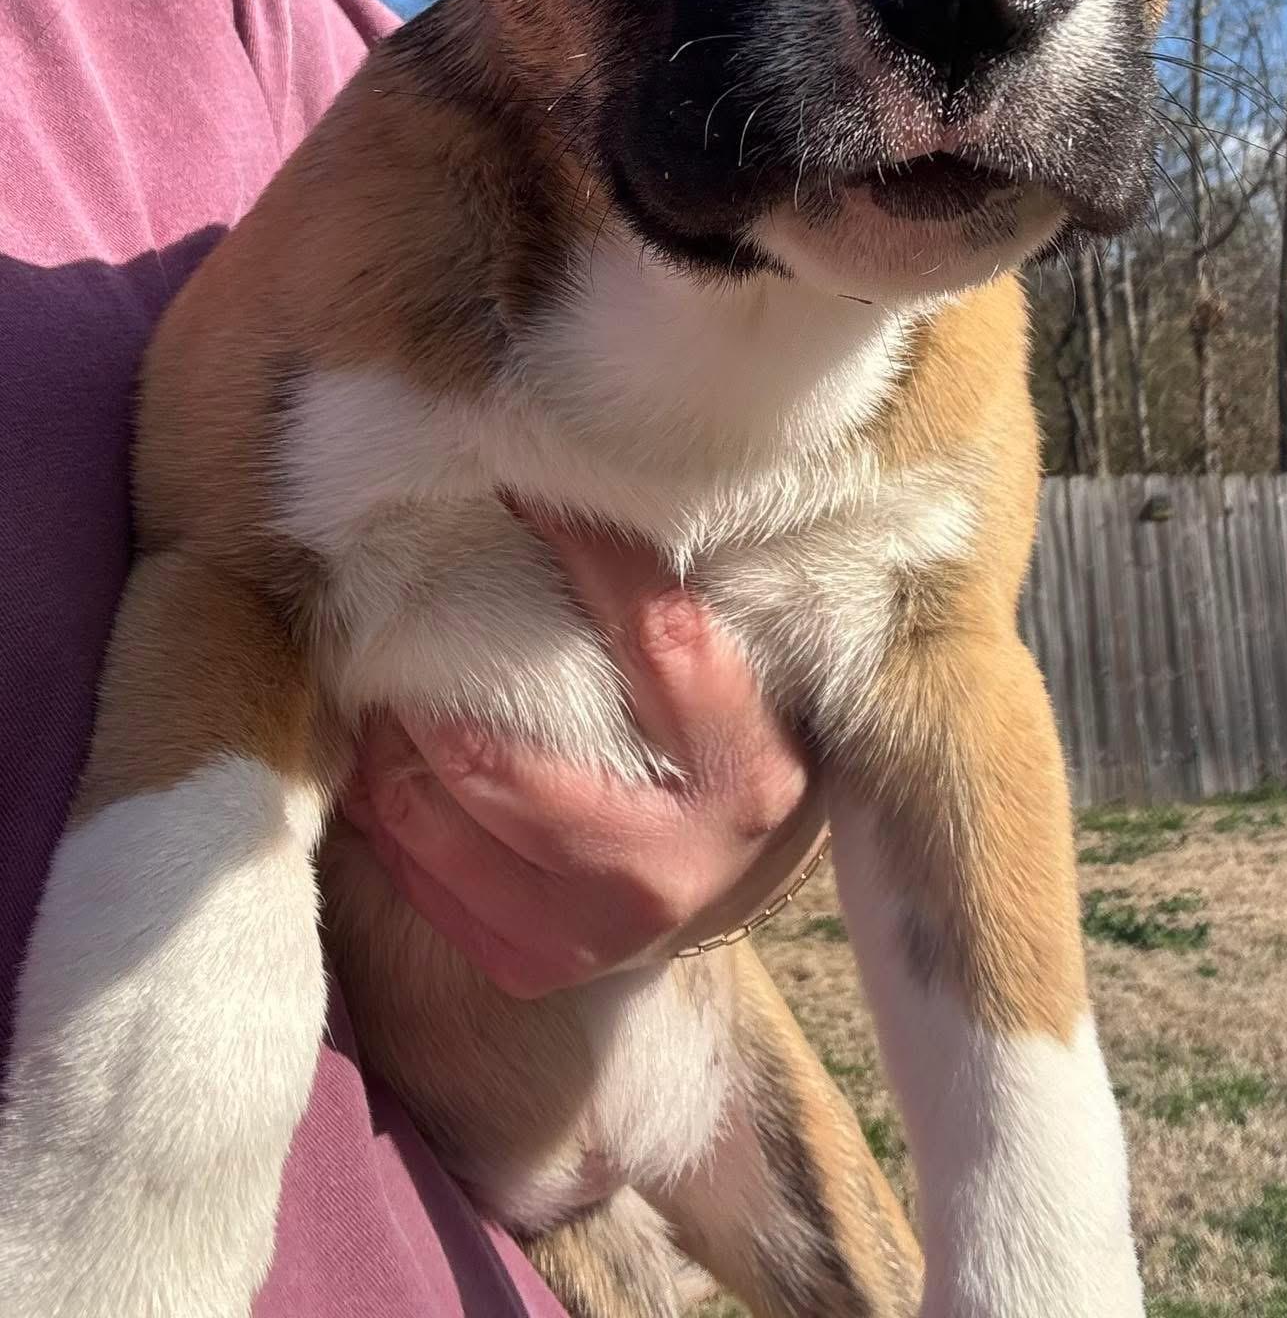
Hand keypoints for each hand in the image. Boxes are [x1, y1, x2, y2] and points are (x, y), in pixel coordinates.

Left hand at [341, 521, 820, 997]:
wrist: (725, 874)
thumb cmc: (723, 737)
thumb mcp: (739, 670)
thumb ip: (676, 600)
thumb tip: (585, 483)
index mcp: (747, 775)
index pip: (660, 641)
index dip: (589, 550)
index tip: (525, 482)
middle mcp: (673, 870)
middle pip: (507, 763)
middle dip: (434, 672)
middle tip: (400, 602)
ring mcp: (595, 934)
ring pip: (437, 818)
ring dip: (389, 735)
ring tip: (379, 673)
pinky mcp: (530, 964)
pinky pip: (413, 871)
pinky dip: (382, 801)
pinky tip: (386, 748)